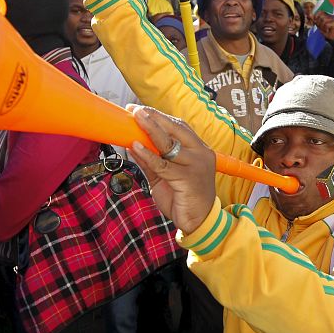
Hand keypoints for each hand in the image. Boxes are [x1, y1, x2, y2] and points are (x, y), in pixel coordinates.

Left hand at [127, 105, 215, 234]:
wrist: (199, 222)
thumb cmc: (183, 198)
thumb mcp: (164, 176)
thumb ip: (152, 161)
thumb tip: (133, 143)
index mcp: (198, 149)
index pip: (179, 126)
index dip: (160, 117)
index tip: (141, 110)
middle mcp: (200, 153)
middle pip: (176, 129)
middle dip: (154, 117)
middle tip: (135, 110)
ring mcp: (196, 165)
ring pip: (169, 143)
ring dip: (150, 129)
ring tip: (136, 118)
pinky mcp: (188, 178)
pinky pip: (163, 164)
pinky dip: (148, 155)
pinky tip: (135, 146)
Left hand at [313, 11, 333, 39]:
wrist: (331, 36)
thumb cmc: (325, 29)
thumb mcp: (318, 25)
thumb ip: (315, 20)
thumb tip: (310, 15)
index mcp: (325, 15)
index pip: (320, 11)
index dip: (316, 16)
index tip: (315, 21)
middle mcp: (329, 16)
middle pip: (321, 16)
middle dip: (319, 23)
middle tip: (320, 27)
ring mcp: (332, 19)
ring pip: (324, 20)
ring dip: (322, 26)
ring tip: (324, 29)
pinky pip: (327, 24)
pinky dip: (325, 29)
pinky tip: (327, 30)